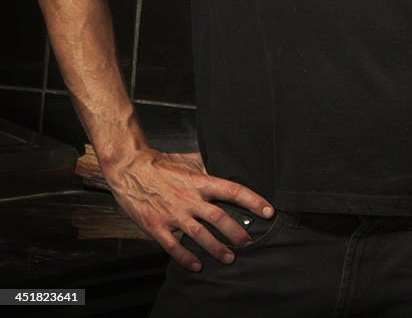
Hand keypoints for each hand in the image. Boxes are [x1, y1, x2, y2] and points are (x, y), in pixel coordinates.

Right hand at [106, 148, 274, 271]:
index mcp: (200, 181)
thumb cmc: (161, 164)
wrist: (130, 169)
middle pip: (219, 217)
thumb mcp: (190, 160)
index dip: (253, 201)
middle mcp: (189, 198)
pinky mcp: (156, 226)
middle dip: (237, 232)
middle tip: (249, 242)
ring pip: (199, 234)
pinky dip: (185, 257)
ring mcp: (173, 214)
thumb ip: (209, 167)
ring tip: (229, 257)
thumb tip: (229, 166)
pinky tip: (196, 265)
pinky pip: (173, 246)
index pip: (233, 190)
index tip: (268, 211)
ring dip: (216, 248)